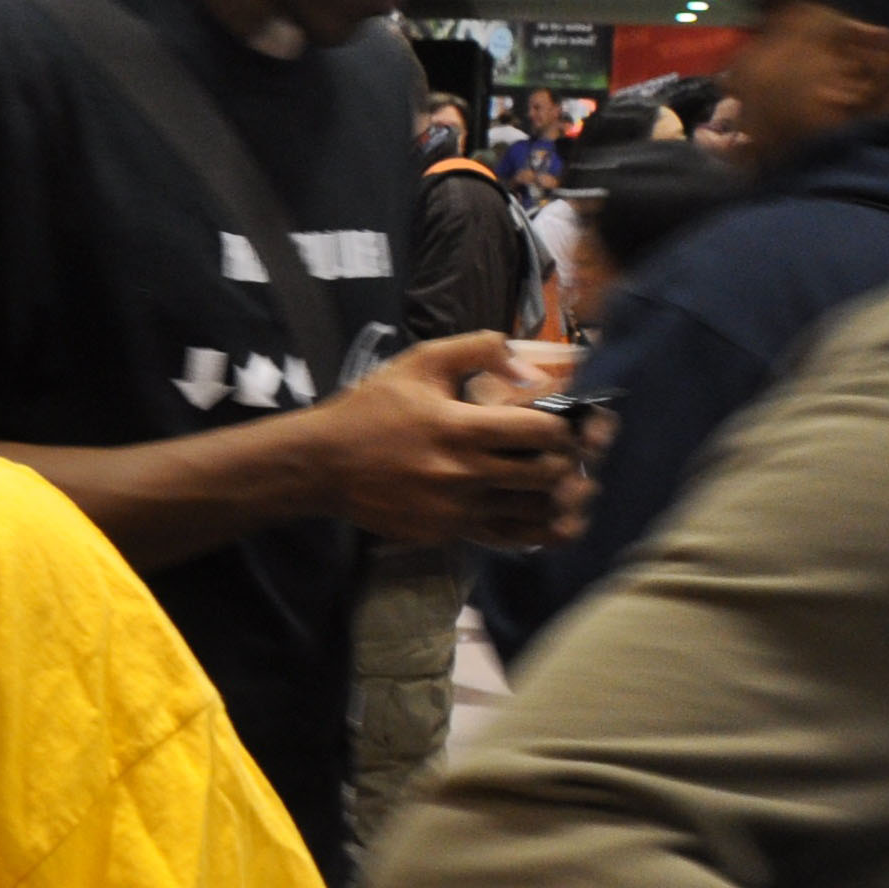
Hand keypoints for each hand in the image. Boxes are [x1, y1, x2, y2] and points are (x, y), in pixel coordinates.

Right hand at [315, 332, 584, 549]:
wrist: (320, 464)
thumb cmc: (371, 409)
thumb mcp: (418, 362)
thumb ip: (477, 349)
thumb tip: (528, 365)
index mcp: (460, 428)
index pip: (543, 433)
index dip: (568, 429)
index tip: (567, 426)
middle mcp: (463, 474)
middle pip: (548, 476)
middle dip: (568, 463)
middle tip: (567, 455)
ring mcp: (456, 510)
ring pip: (535, 514)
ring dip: (557, 499)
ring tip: (564, 487)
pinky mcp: (446, 534)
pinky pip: (507, 537)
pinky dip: (534, 529)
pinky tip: (545, 520)